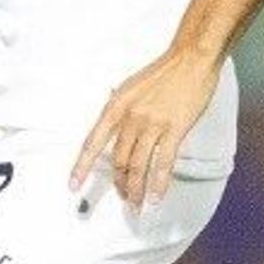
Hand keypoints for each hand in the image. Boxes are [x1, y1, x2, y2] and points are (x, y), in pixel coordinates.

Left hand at [72, 48, 219, 209]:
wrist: (190, 59)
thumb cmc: (163, 72)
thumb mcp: (130, 87)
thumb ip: (120, 108)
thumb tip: (112, 125)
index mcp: (116, 107)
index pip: (93, 143)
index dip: (81, 167)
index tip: (74, 185)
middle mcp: (131, 118)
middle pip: (119, 160)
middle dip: (120, 182)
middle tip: (123, 195)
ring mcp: (153, 125)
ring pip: (138, 166)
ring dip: (136, 188)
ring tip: (136, 203)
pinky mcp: (174, 130)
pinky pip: (163, 163)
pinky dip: (158, 184)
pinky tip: (155, 197)